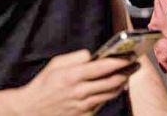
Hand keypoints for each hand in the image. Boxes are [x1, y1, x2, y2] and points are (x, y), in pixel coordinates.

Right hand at [12, 49, 138, 114]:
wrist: (31, 110)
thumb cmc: (43, 85)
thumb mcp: (56, 64)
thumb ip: (76, 57)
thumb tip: (93, 55)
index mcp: (73, 76)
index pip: (103, 67)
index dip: (120, 61)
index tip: (130, 55)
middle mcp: (80, 92)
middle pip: (112, 81)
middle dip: (127, 72)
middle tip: (135, 65)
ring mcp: (82, 106)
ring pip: (110, 94)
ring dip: (121, 83)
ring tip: (127, 75)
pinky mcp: (84, 115)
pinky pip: (102, 104)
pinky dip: (109, 95)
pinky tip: (114, 88)